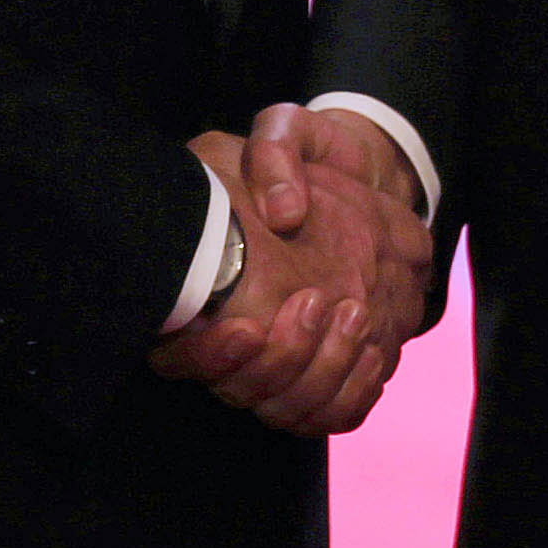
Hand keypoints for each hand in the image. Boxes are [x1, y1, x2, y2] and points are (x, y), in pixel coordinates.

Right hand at [149, 131, 426, 434]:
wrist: (358, 180)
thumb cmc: (304, 162)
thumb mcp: (284, 134)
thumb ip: (275, 154)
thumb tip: (284, 211)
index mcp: (204, 290)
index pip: (178, 355)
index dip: (208, 356)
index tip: (246, 326)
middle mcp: (235, 338)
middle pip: (242, 390)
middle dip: (282, 359)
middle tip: (314, 302)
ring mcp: (282, 361)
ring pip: (289, 409)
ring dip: (321, 371)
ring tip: (352, 314)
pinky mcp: (327, 372)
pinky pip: (333, 413)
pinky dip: (352, 392)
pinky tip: (370, 351)